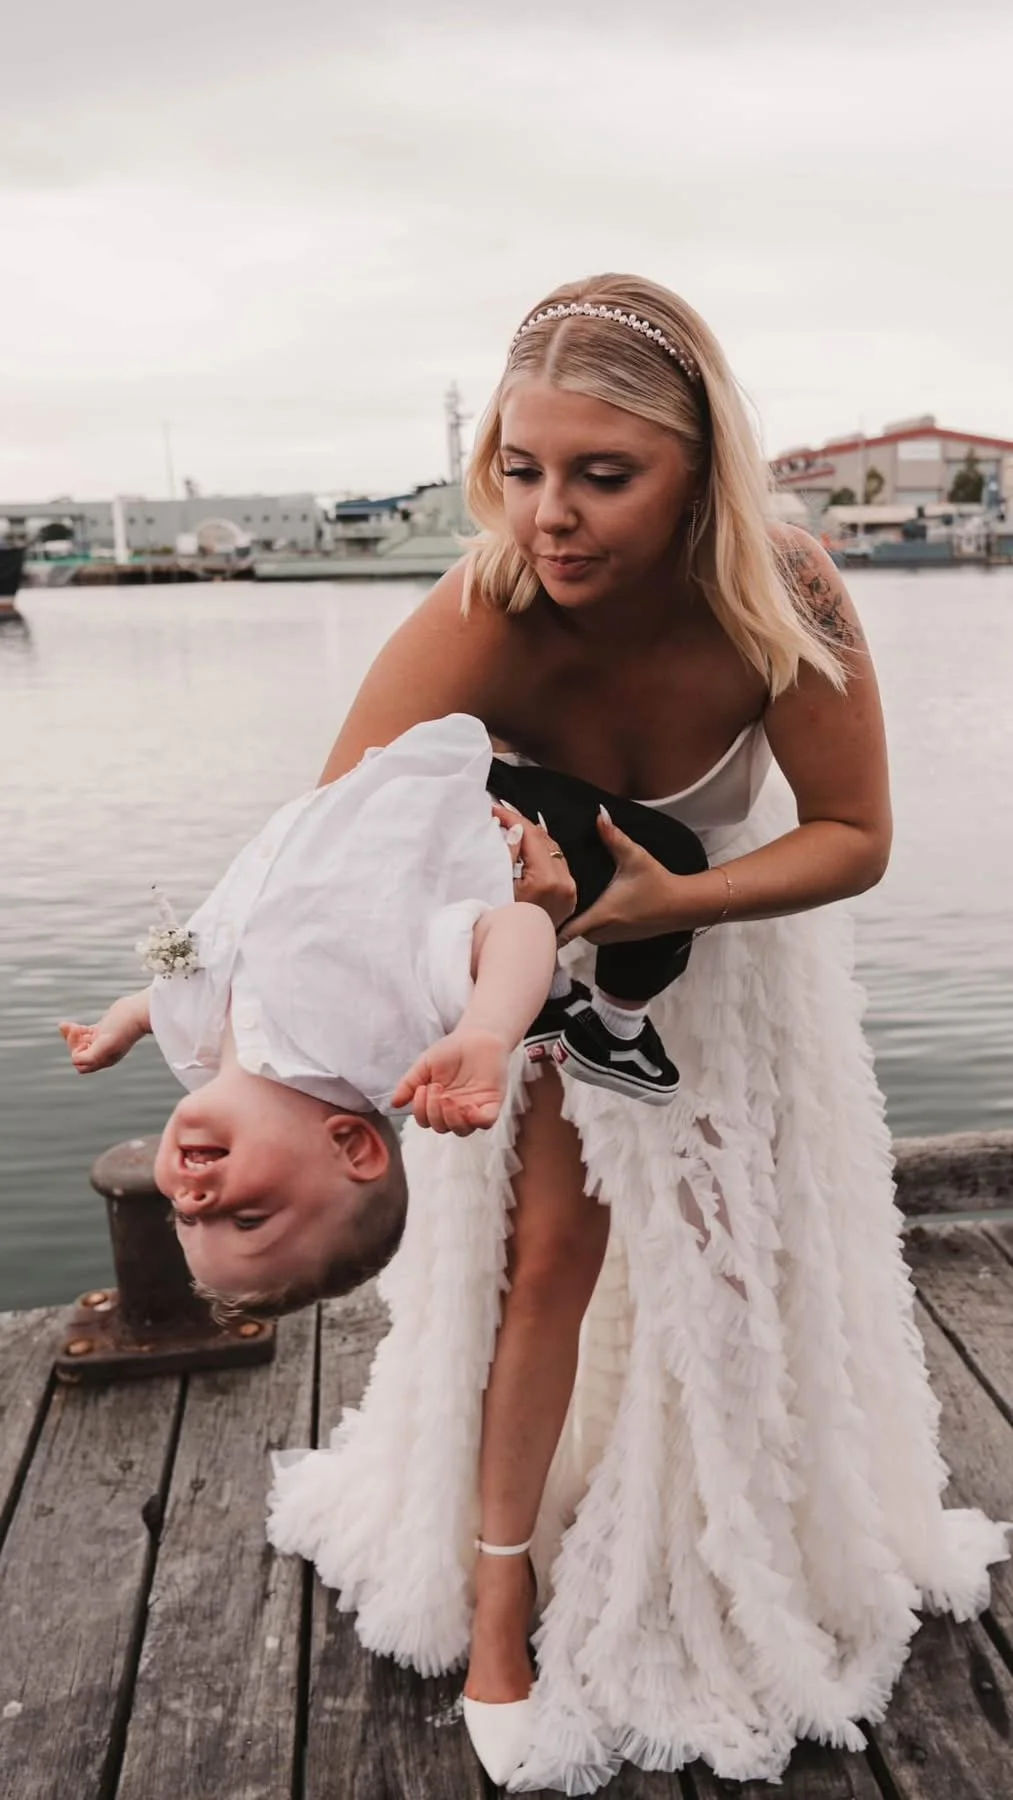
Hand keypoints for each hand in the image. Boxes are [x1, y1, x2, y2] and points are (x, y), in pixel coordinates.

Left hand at [59, 996, 147, 1072]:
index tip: (82, 1040)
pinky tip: (70, 1024)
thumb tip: (74, 1060)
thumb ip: (88, 1057)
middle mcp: (103, 1052)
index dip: (76, 1053)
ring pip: (81, 1042)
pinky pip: (84, 1033)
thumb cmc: (122, 1029)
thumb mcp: (104, 1045)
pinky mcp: (103, 1029)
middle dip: (72, 1042)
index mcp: (104, 1060)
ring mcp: (103, 1040)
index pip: (81, 1065)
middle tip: (72, 1029)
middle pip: (79, 1053)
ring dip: (71, 1035)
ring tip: (65, 1025)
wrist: (136, 1013)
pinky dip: (76, 1030)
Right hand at [391, 1028, 509, 1134]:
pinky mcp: (492, 1104)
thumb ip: (409, 1084)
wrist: (478, 1035)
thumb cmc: (451, 1050)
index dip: (421, 1111)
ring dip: (451, 1118)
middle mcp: (456, 1109)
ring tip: (448, 1098)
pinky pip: (485, 1122)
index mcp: (439, 1103)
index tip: (422, 1088)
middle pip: (442, 1127)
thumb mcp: (424, 1065)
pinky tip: (467, 1106)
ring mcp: (475, 1108)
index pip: (427, 1120)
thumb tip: (394, 1104)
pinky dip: (475, 1120)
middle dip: (434, 1112)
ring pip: (462, 1130)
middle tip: (436, 1088)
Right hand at [491, 803, 577, 929]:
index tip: (496, 808)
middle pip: (545, 840)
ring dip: (533, 837)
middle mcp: (565, 883)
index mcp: (547, 880)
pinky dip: (542, 853)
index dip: (513, 818)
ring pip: (552, 850)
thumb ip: (509, 854)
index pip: (531, 837)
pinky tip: (527, 846)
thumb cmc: (502, 923)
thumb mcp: (501, 886)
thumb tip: (515, 828)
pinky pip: (557, 865)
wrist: (517, 955)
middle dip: (523, 824)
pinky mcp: (570, 896)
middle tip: (502, 814)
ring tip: (512, 826)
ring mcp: (570, 891)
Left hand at [558, 811, 680, 945]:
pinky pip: (595, 933)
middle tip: (549, 894)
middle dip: (560, 914)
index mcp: (600, 915)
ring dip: (575, 919)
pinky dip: (589, 922)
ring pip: (582, 932)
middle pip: (568, 929)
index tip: (537, 909)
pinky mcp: (618, 938)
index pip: (564, 930)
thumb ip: (613, 836)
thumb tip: (600, 815)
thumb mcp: (634, 856)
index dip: (548, 921)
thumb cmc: (657, 882)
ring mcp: (610, 938)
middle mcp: (602, 932)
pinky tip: (588, 904)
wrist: (680, 905)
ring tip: (564, 898)